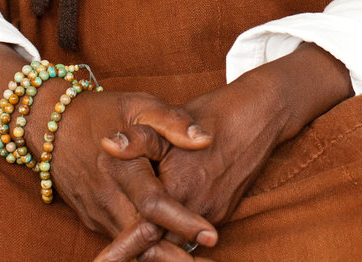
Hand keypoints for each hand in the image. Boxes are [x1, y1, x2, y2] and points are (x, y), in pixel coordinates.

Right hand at [29, 86, 217, 260]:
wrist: (52, 123)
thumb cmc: (101, 111)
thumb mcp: (138, 105)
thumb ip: (172, 122)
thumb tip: (205, 139)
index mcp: (122, 166)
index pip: (155, 203)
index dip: (183, 221)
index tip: (211, 234)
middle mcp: (107, 195)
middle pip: (142, 237)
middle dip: (173, 254)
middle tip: (207, 258)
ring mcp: (97, 210)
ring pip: (130, 243)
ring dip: (159, 254)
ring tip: (191, 260)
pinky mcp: (91, 218)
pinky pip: (119, 236)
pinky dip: (140, 246)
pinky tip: (163, 248)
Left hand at [96, 44, 353, 259]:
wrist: (258, 116)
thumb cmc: (210, 114)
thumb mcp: (167, 120)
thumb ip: (137, 140)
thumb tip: (106, 145)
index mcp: (177, 187)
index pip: (144, 231)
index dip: (122, 247)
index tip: (103, 261)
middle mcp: (197, 208)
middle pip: (162, 243)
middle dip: (136, 250)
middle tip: (109, 260)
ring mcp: (213, 212)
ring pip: (179, 239)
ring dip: (158, 245)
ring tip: (129, 247)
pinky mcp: (223, 210)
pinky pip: (195, 231)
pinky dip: (177, 233)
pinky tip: (162, 230)